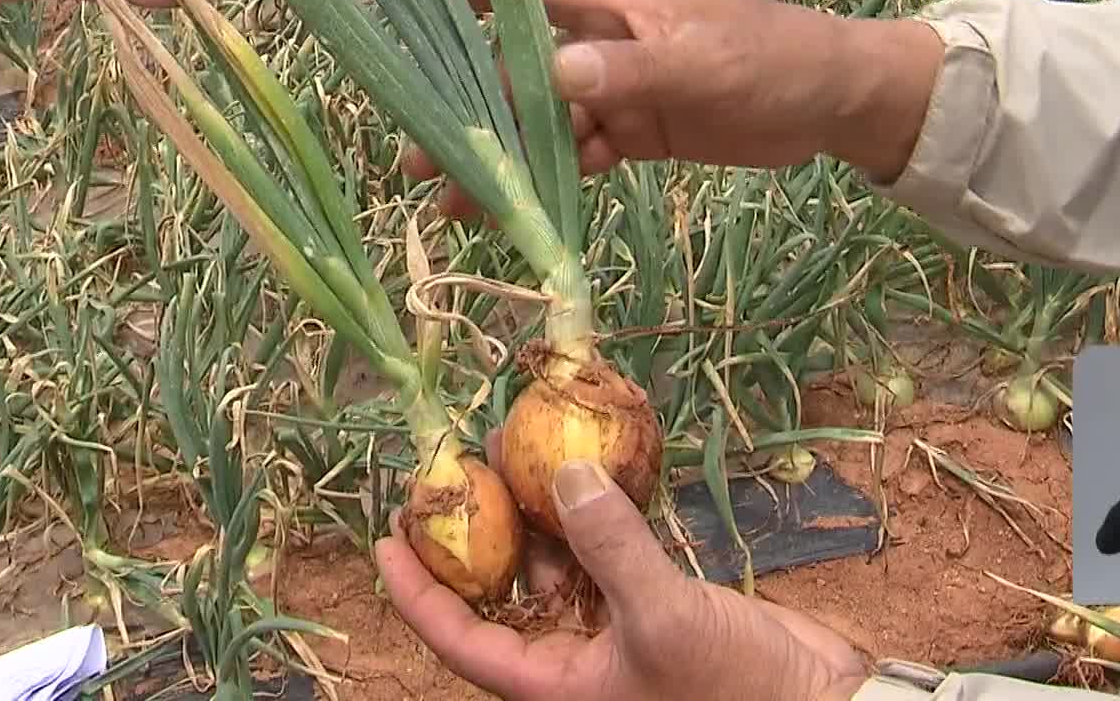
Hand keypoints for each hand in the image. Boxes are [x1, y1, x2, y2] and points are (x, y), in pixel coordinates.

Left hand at [375, 430, 871, 700]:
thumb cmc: (734, 690)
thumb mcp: (664, 617)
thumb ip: (611, 545)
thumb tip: (567, 475)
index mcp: (555, 686)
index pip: (462, 639)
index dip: (418, 592)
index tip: (385, 538)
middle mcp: (574, 660)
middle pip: (504, 590)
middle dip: (480, 528)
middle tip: (459, 465)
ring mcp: (615, 630)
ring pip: (556, 563)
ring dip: (537, 509)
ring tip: (517, 442)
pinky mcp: (657, 604)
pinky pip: (608, 552)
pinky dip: (597, 512)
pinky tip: (585, 464)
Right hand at [399, 0, 943, 217]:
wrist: (836, 102)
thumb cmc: (774, 57)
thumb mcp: (707, 60)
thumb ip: (632, 68)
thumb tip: (555, 74)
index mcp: (611, 3)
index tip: (401, 4)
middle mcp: (600, 42)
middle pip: (516, 70)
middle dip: (467, 103)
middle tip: (416, 147)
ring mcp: (615, 89)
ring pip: (540, 122)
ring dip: (499, 155)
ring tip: (447, 194)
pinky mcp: (634, 133)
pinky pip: (577, 156)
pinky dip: (545, 181)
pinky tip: (509, 211)